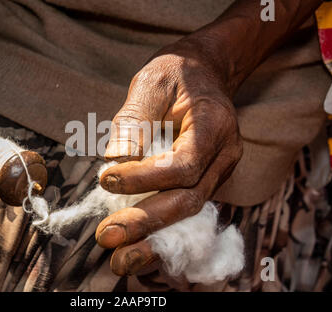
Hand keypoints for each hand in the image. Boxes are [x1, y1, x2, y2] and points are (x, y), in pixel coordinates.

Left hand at [95, 36, 242, 275]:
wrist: (205, 72)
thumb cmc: (177, 73)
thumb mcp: (152, 81)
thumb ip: (134, 119)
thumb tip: (114, 160)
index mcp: (215, 125)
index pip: (182, 165)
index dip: (144, 179)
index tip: (106, 179)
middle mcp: (224, 155)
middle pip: (188, 199)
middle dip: (146, 222)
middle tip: (107, 236)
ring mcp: (218, 171)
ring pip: (189, 213)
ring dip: (153, 239)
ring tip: (119, 259)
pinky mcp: (205, 181)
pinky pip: (185, 211)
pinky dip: (160, 231)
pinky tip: (136, 248)